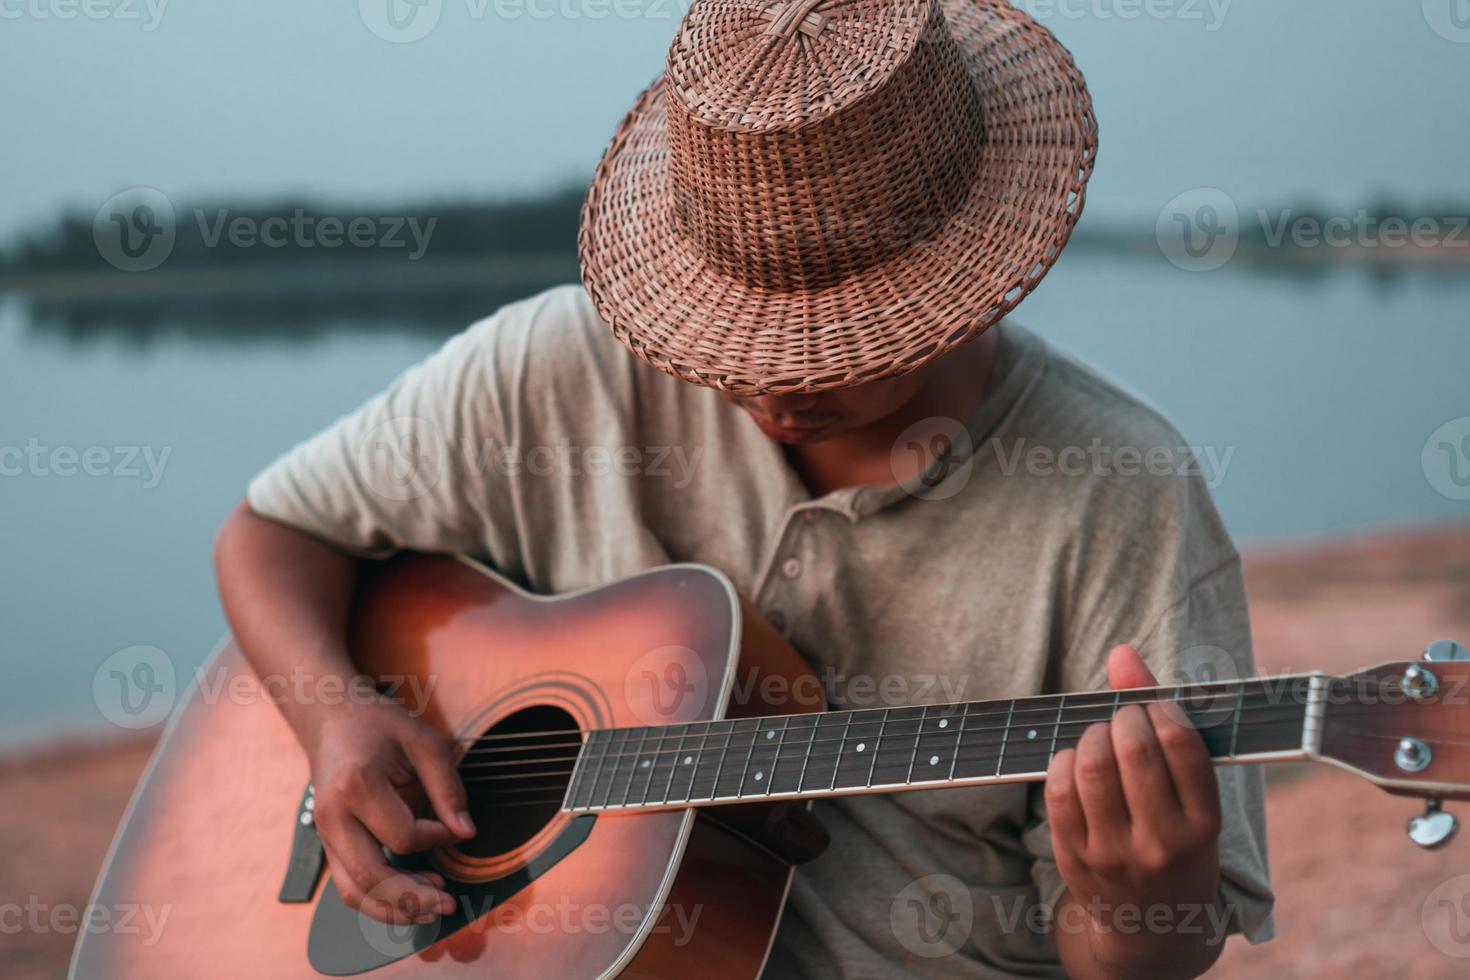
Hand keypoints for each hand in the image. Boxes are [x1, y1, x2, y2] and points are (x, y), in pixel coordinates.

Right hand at [305, 692, 476, 923]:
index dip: (435, 838)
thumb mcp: (424, 742)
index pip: (402, 835)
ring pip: (353, 891)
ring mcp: (325, 834)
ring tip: (431, 911)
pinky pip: (348, 885)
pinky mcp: (328, 844)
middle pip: (371, 876)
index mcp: (356, 786)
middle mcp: (333, 817)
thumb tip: (466, 833)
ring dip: (394, 910)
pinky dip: (378, 901)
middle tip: (449, 904)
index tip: (453, 827)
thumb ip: (448, 787)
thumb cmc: (379, 726)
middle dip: (412, 898)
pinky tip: (408, 901)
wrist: (332, 717)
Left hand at [1044, 645, 1223, 977]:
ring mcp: (1115, 853)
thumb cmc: (1177, 842)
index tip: (1152, 708)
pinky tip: (1075, 761)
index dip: (1160, 709)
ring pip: (1091, 767)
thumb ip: (1162, 722)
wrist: (1151, 928)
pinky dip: (1063, 761)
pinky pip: (1059, 791)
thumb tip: (1121, 651)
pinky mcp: (1075, 857)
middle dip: (1122, 718)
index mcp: (1203, 825)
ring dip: (1091, 736)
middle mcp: (1161, 842)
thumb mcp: (1192, 798)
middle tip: (1123, 719)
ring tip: (1100, 738)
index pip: (1181, 746)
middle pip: (1132, 750)